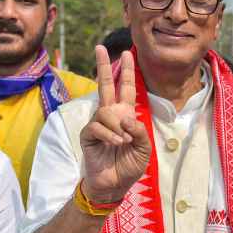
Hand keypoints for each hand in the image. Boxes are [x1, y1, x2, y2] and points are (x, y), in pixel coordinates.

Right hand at [80, 46, 151, 204]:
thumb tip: (125, 116)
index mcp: (126, 115)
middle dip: (104, 66)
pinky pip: (97, 126)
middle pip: (106, 86)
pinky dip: (109, 135)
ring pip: (105, 112)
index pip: (127, 89)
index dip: (127, 72)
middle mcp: (111, 115)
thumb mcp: (144, 149)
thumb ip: (140, 131)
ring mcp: (98, 124)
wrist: (114, 185)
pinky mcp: (88, 135)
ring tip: (123, 142)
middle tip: (100, 47)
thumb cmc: (130, 166)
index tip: (127, 53)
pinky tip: (115, 144)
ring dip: (117, 126)